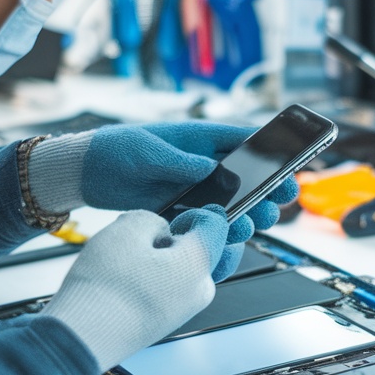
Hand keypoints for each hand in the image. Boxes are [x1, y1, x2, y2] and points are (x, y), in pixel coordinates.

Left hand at [26, 121, 298, 240]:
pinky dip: (222, 227)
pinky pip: (208, 218)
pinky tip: (232, 235)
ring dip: (246, 212)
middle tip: (281, 203)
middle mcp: (202, 163)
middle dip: (265, 190)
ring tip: (256, 224)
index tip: (287, 168)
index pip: (243, 142)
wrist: (86, 173)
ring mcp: (193, 187)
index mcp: (199, 139)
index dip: (269, 154)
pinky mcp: (180, 208)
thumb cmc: (115, 148)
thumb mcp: (145, 150)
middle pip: (245, 176)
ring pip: (230, 201)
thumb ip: (178, 160)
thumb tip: (208, 167)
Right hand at [40, 207, 228, 371]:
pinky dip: (152, 280)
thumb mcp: (126, 229)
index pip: (215, 226)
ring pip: (182, 271)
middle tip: (143, 240)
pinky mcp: (164, 323)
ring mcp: (182, 311)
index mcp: (198, 264)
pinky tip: (125, 282)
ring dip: (161, 260)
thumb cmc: (103, 288)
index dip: (192, 213)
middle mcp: (198, 291)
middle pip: (201, 251)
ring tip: (126, 263)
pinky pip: (168, 290)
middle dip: (176, 240)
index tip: (173, 215)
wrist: (82, 338)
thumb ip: (153, 219)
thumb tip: (159, 230)